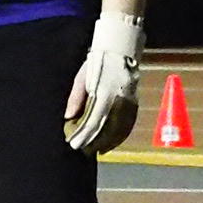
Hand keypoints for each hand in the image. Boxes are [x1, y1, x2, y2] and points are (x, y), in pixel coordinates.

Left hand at [62, 12, 142, 154]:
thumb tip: (67, 117)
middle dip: (95, 142)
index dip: (84, 135)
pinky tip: (114, 141)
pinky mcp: (134, 102)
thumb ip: (75, 98)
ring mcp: (128, 102)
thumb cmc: (97, 63)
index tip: (75, 145)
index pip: (93, 121)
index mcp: (104, 94)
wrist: (120, 51)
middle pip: (107, 128)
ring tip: (99, 150)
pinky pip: (129, 123)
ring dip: (109, 141)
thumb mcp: (81, 77)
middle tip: (85, 151)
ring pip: (120, 128)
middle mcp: (118, 100)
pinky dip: (122, 135)